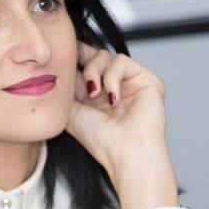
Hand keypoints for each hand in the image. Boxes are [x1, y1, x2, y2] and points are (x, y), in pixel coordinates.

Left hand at [68, 43, 178, 208]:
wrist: (125, 152)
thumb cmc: (101, 140)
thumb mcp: (71, 111)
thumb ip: (66, 87)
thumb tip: (62, 66)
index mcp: (95, 95)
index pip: (84, 65)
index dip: (73, 58)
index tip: (63, 60)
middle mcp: (112, 87)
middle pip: (94, 56)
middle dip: (84, 67)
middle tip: (84, 89)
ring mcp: (130, 83)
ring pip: (106, 56)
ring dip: (95, 72)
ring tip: (95, 95)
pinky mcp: (147, 80)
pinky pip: (122, 61)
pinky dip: (112, 76)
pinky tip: (113, 98)